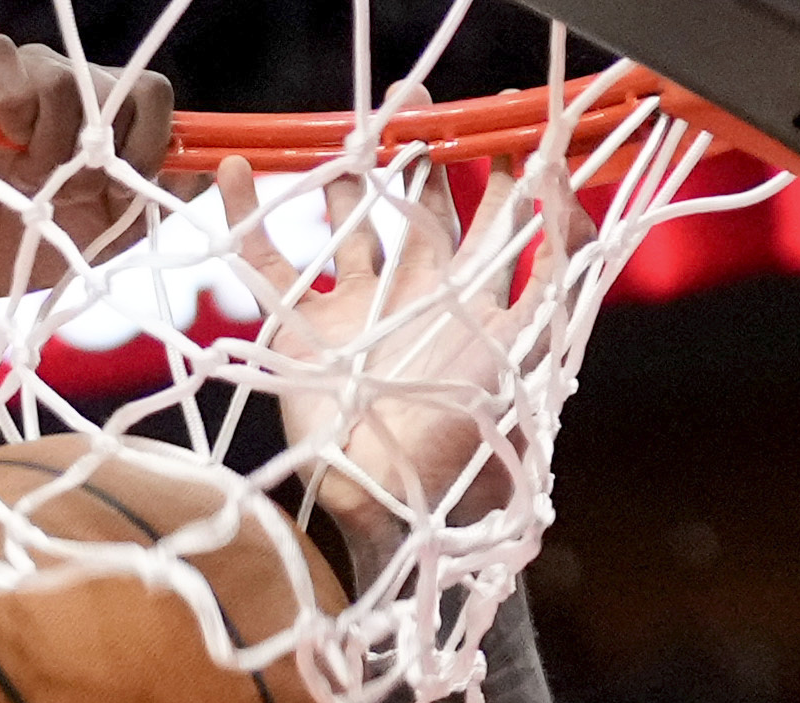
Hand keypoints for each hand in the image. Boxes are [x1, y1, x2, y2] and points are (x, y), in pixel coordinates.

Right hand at [0, 36, 176, 304]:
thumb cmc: (31, 249)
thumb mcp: (109, 233)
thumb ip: (157, 199)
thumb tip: (208, 169)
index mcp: (104, 119)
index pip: (151, 95)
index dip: (149, 141)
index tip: (125, 194)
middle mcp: (68, 89)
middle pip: (116, 84)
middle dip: (102, 154)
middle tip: (71, 197)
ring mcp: (21, 80)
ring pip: (62, 80)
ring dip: (52, 144)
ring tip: (30, 182)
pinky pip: (4, 57)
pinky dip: (12, 102)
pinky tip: (6, 139)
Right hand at [219, 121, 573, 547]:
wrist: (389, 501)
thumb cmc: (463, 443)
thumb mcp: (525, 351)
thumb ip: (549, 279)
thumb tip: (568, 198)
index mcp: (471, 303)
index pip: (495, 221)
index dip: (503, 173)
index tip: (502, 123)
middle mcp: (415, 299)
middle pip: (421, 209)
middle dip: (421, 157)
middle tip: (417, 103)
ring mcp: (356, 312)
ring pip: (349, 227)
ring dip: (344, 181)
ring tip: (344, 137)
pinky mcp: (301, 333)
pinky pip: (269, 267)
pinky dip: (248, 222)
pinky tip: (232, 178)